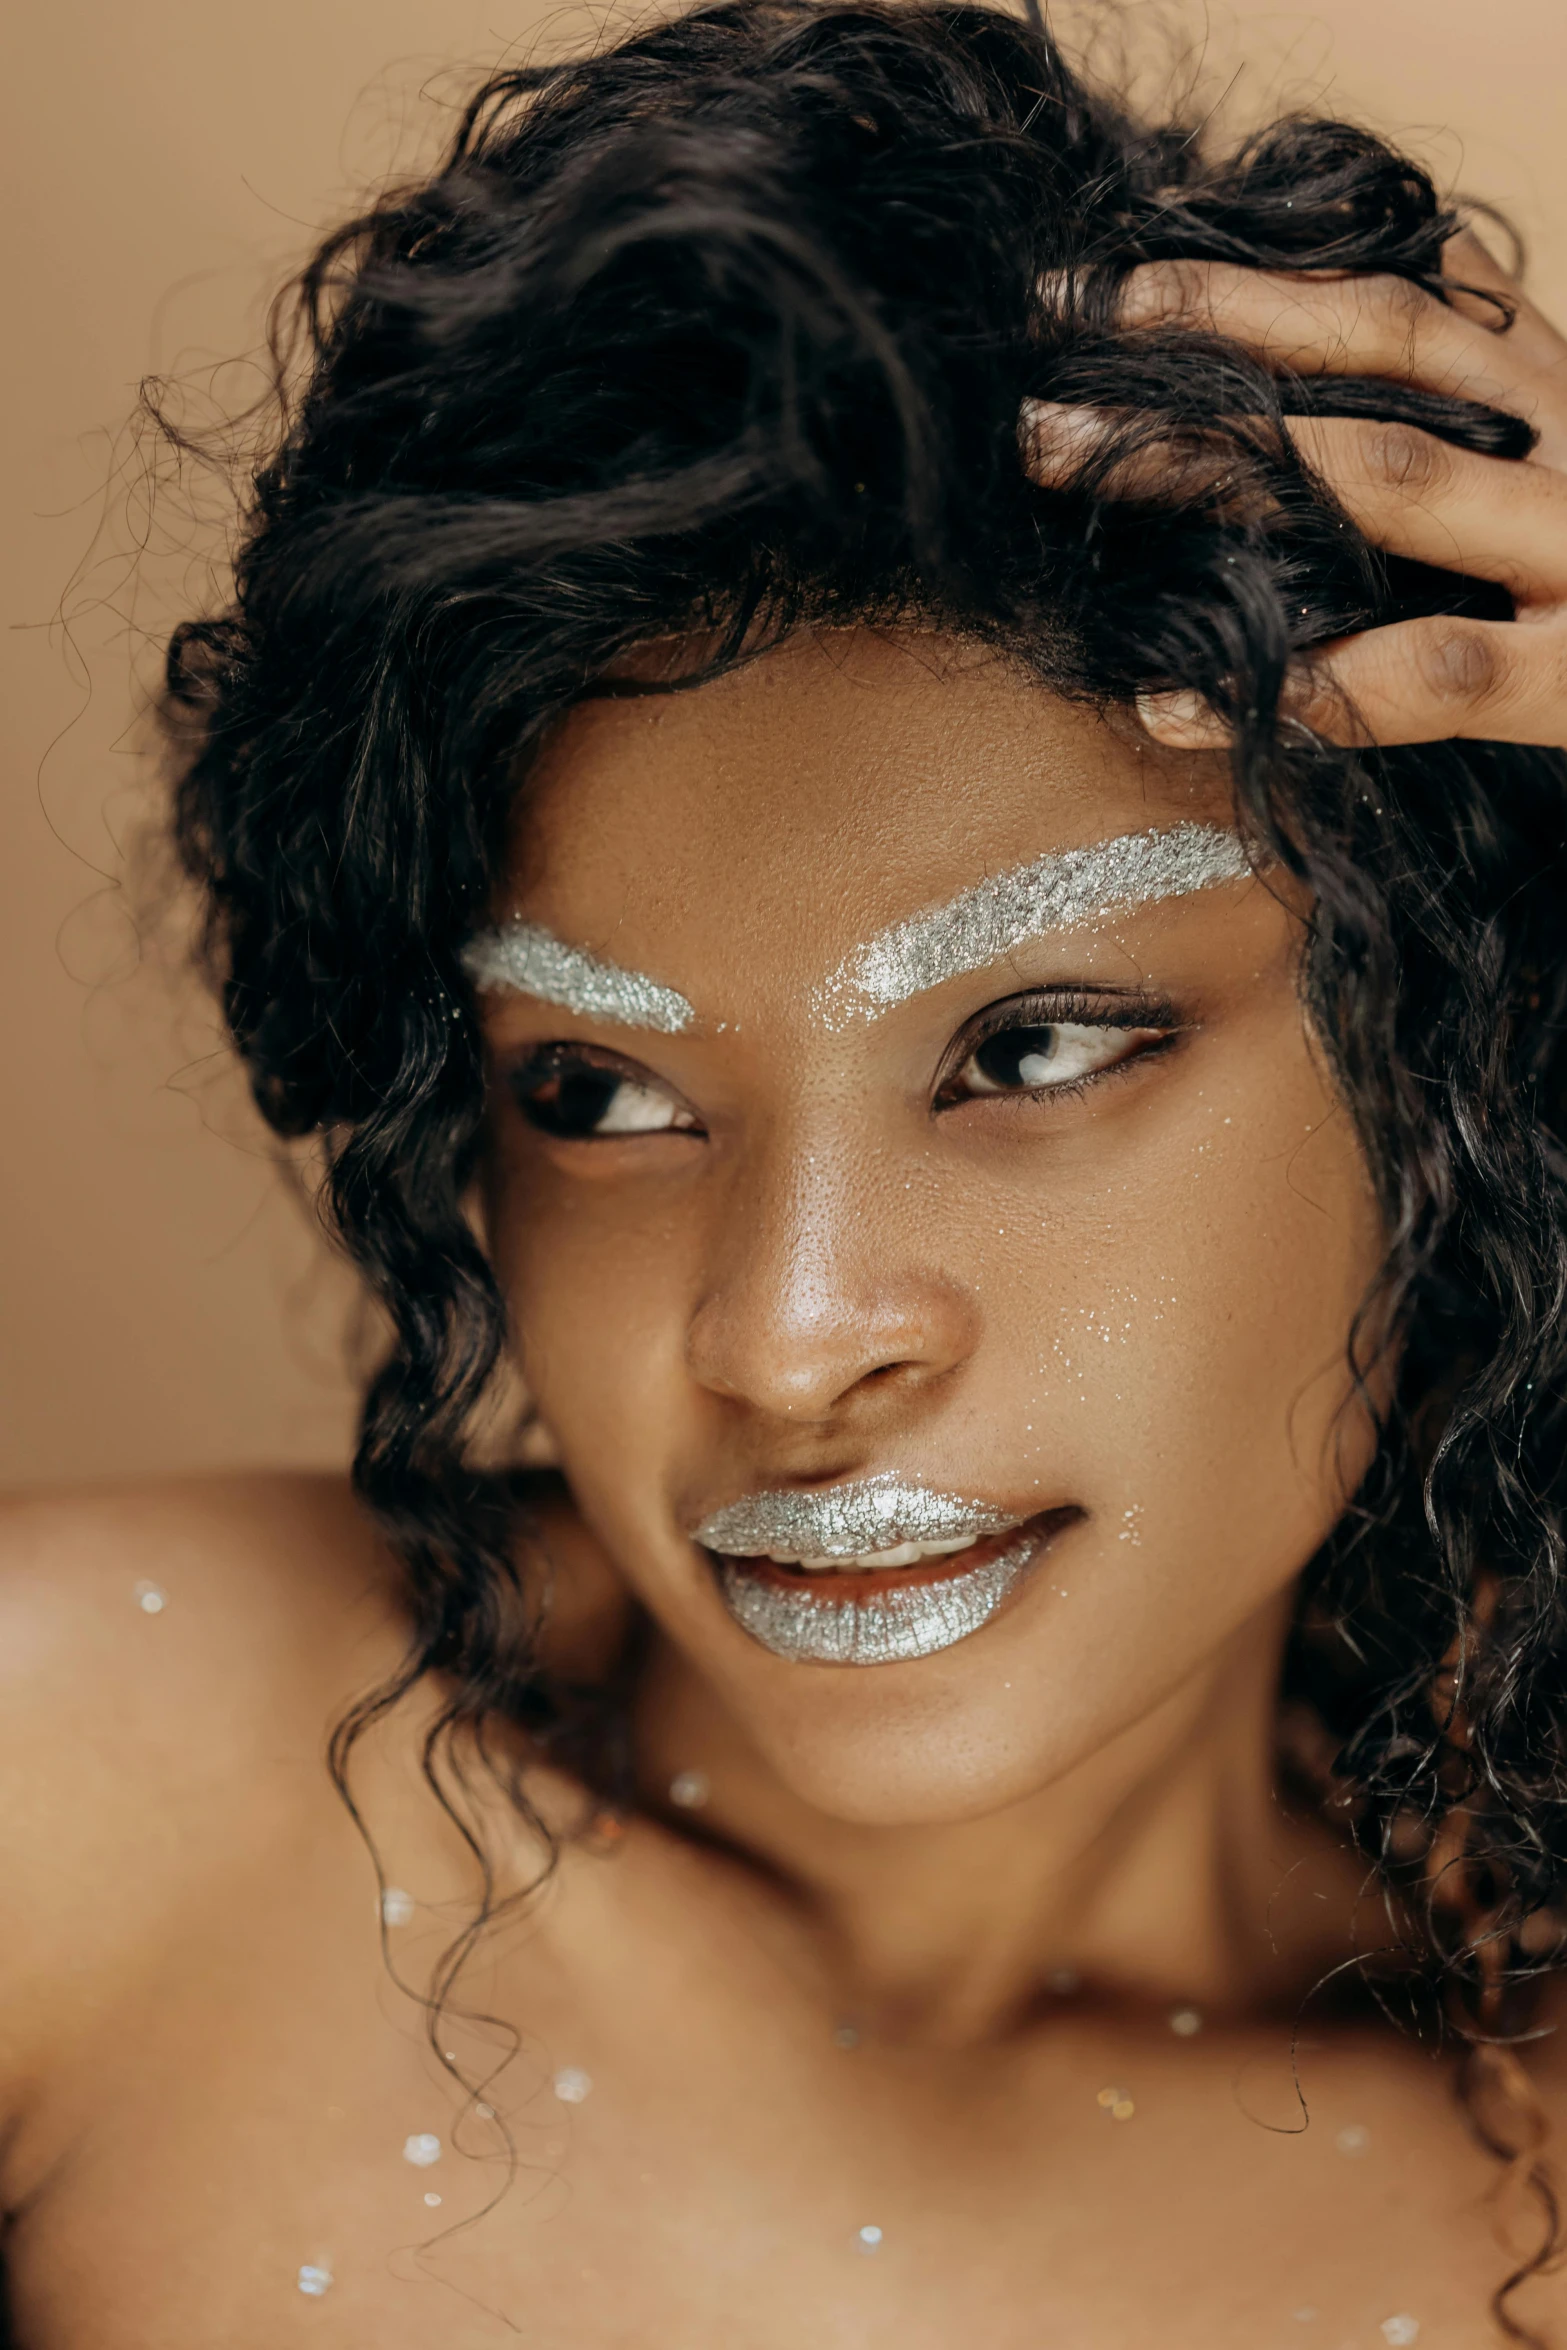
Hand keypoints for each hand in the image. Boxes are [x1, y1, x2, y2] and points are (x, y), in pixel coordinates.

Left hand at [1033, 232, 1566, 750]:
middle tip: (1030, 352)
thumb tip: (1361, 362)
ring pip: (1381, 482)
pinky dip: (1299, 685)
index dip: (1238, 288)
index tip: (1094, 288)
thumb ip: (1485, 418)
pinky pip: (1429, 673)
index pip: (1387, 308)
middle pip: (1362, 360)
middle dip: (1190, 345)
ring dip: (1201, 465)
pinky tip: (1168, 696)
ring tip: (1052, 460)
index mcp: (1561, 393)